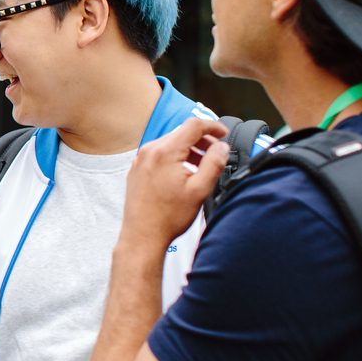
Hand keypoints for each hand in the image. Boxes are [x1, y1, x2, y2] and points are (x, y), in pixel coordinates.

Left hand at [123, 117, 230, 247]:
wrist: (143, 235)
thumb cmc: (168, 217)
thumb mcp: (200, 190)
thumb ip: (214, 163)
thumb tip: (222, 147)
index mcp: (165, 152)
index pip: (193, 125)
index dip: (213, 126)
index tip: (224, 133)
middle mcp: (149, 151)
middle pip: (181, 133)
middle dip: (202, 140)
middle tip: (216, 153)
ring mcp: (140, 160)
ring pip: (170, 143)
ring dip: (189, 149)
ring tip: (202, 166)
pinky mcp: (137, 169)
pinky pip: (159, 154)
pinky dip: (175, 157)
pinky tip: (184, 174)